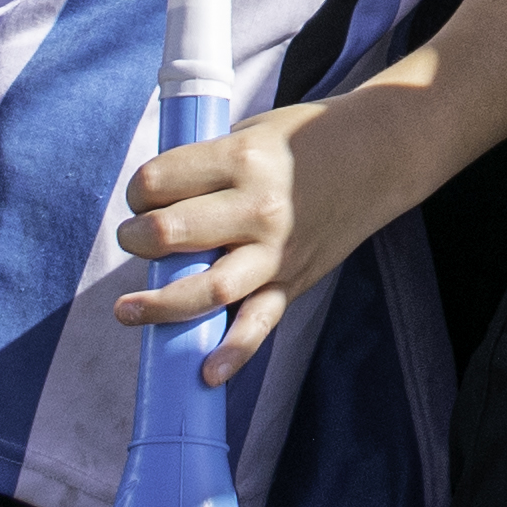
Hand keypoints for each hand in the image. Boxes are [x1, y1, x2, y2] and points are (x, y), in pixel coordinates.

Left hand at [116, 97, 351, 381]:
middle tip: (135, 238)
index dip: (138, 191)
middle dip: (136, 238)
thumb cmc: (303, 140)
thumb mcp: (250, 135)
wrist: (377, 154)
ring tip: (128, 308)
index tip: (142, 196)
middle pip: (170, 232)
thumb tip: (152, 209)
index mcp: (242, 158)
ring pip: (207, 287)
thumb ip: (206, 169)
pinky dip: (234, 350)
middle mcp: (257, 206)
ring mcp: (276, 248)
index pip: (158, 182)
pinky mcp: (293, 278)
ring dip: (160, 303)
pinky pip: (259, 321)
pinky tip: (208, 371)